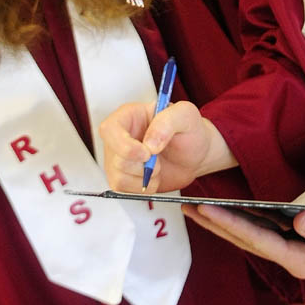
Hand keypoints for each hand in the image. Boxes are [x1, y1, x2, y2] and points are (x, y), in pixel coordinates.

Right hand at [99, 100, 235, 192]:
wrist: (195, 155)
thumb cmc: (189, 131)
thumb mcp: (186, 115)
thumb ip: (168, 121)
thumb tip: (149, 143)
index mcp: (129, 115)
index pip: (109, 129)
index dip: (124, 145)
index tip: (146, 153)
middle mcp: (120, 136)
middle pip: (116, 158)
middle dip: (142, 165)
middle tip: (158, 158)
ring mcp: (118, 158)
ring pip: (118, 176)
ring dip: (145, 177)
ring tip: (158, 167)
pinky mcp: (123, 177)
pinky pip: (123, 190)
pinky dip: (144, 188)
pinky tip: (154, 177)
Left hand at [182, 204, 304, 280]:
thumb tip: (299, 218)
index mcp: (300, 258)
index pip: (255, 239)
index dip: (229, 223)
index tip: (205, 209)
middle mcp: (290, 255)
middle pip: (243, 239)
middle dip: (214, 223)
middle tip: (185, 206)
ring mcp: (292, 248)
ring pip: (249, 236)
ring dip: (222, 222)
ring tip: (197, 208)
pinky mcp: (296, 239)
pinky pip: (261, 230)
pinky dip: (241, 220)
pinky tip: (230, 212)